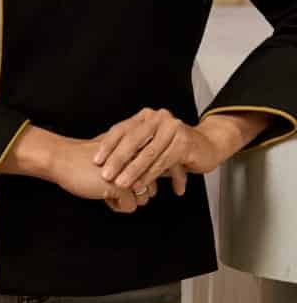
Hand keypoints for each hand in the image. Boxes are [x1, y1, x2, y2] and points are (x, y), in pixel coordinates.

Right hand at [38, 135, 158, 212]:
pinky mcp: (124, 186)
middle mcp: (142, 159)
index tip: (121, 180)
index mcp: (141, 148)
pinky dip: (116, 205)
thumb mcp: (117, 154)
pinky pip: (130, 206)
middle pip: (151, 188)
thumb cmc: (87, 159)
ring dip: (125, 200)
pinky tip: (102, 194)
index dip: (142, 183)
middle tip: (112, 185)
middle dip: (134, 193)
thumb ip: (135, 161)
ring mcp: (134, 173)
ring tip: (107, 189)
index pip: (159, 172)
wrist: (63, 159)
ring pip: (144, 198)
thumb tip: (158, 177)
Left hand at [94, 107, 249, 198]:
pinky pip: (163, 161)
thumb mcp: (149, 146)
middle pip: (133, 140)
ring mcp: (173, 128)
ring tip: (121, 185)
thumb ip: (131, 150)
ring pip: (148, 153)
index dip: (107, 146)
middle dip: (118, 160)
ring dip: (133, 171)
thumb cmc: (173, 148)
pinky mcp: (184, 141)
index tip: (95, 161)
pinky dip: (151, 175)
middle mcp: (158, 118)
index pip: (121, 129)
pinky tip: (141, 185)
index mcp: (146, 116)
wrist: (207, 146)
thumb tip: (101, 163)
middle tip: (106, 176)